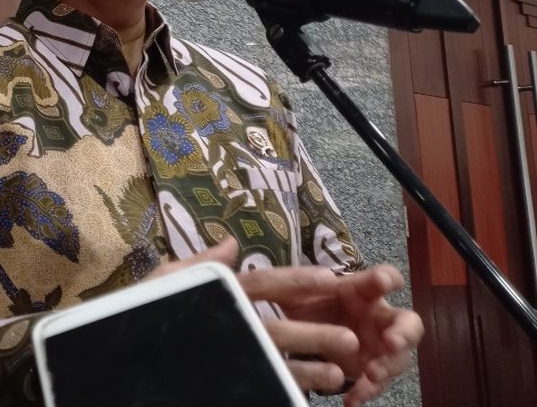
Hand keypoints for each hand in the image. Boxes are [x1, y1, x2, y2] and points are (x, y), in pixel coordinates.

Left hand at [239, 263, 422, 405]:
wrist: (287, 338)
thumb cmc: (290, 304)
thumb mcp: (270, 290)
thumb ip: (249, 270)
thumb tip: (227, 243)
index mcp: (355, 289)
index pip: (381, 279)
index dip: (385, 279)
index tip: (382, 283)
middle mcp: (371, 315)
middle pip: (406, 322)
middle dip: (403, 332)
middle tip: (390, 343)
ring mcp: (373, 345)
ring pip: (395, 358)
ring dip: (386, 367)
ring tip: (368, 377)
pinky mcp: (365, 371)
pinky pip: (374, 383)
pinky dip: (365, 391)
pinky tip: (350, 400)